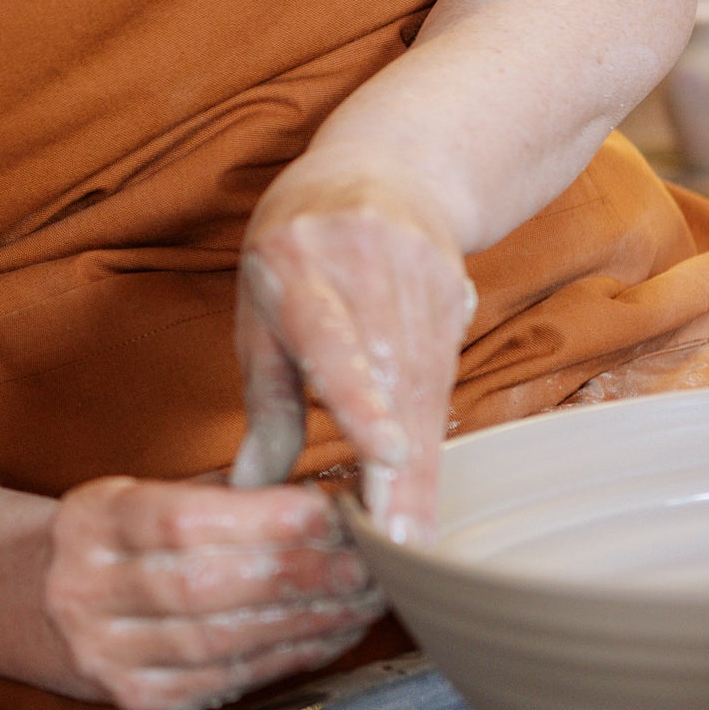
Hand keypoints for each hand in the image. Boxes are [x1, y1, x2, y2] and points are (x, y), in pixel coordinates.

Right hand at [44, 477, 381, 709]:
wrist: (14, 598)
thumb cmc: (105, 539)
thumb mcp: (135, 494)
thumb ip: (217, 496)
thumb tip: (322, 495)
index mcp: (91, 522)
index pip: (182, 521)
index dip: (262, 519)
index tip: (330, 510)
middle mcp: (86, 591)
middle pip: (205, 587)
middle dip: (298, 574)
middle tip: (369, 561)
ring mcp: (105, 654)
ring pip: (219, 642)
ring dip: (305, 622)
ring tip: (364, 599)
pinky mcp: (130, 699)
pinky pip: (222, 681)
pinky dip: (284, 659)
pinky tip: (329, 635)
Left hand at [233, 168, 474, 544]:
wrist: (389, 168)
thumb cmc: (299, 249)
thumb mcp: (262, 307)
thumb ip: (265, 399)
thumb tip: (251, 487)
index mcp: (297, 263)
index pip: (332, 336)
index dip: (362, 396)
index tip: (387, 452)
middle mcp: (364, 264)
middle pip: (391, 378)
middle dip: (399, 466)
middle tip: (400, 541)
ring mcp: (420, 274)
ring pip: (425, 384)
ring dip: (421, 465)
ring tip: (412, 534)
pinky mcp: (458, 292)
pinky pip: (444, 375)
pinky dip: (432, 435)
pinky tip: (425, 490)